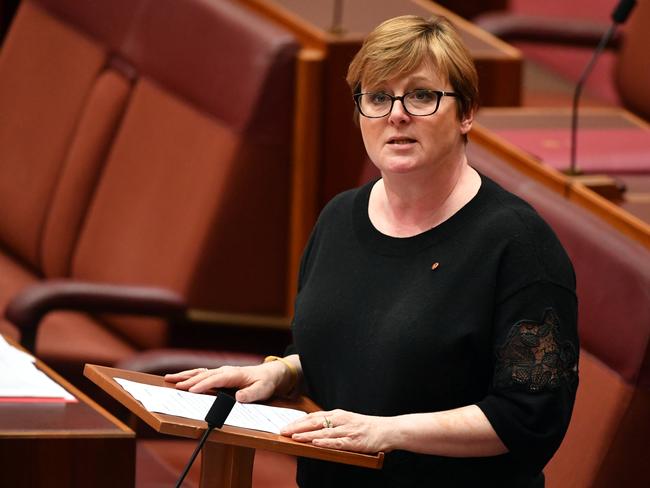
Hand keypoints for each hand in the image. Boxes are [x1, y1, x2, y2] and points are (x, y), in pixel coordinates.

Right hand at [164, 364, 281, 402]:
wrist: (270, 374)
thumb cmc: (266, 382)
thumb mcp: (262, 390)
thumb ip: (250, 394)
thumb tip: (238, 397)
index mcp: (233, 374)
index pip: (215, 379)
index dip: (202, 385)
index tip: (190, 390)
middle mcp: (225, 371)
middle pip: (203, 375)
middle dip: (187, 380)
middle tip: (172, 384)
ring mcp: (221, 372)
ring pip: (200, 373)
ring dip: (185, 376)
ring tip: (169, 378)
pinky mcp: (220, 375)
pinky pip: (202, 375)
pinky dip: (190, 376)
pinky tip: (181, 379)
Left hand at [281, 409, 392, 453]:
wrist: (388, 430)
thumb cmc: (367, 427)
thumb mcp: (348, 421)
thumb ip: (333, 423)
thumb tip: (314, 429)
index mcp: (338, 414)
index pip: (314, 416)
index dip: (299, 421)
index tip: (286, 425)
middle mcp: (341, 420)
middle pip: (315, 422)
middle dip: (298, 426)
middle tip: (283, 431)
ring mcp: (348, 430)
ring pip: (324, 432)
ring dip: (308, 434)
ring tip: (294, 437)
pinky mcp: (354, 441)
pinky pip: (337, 442)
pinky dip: (326, 442)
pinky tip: (316, 443)